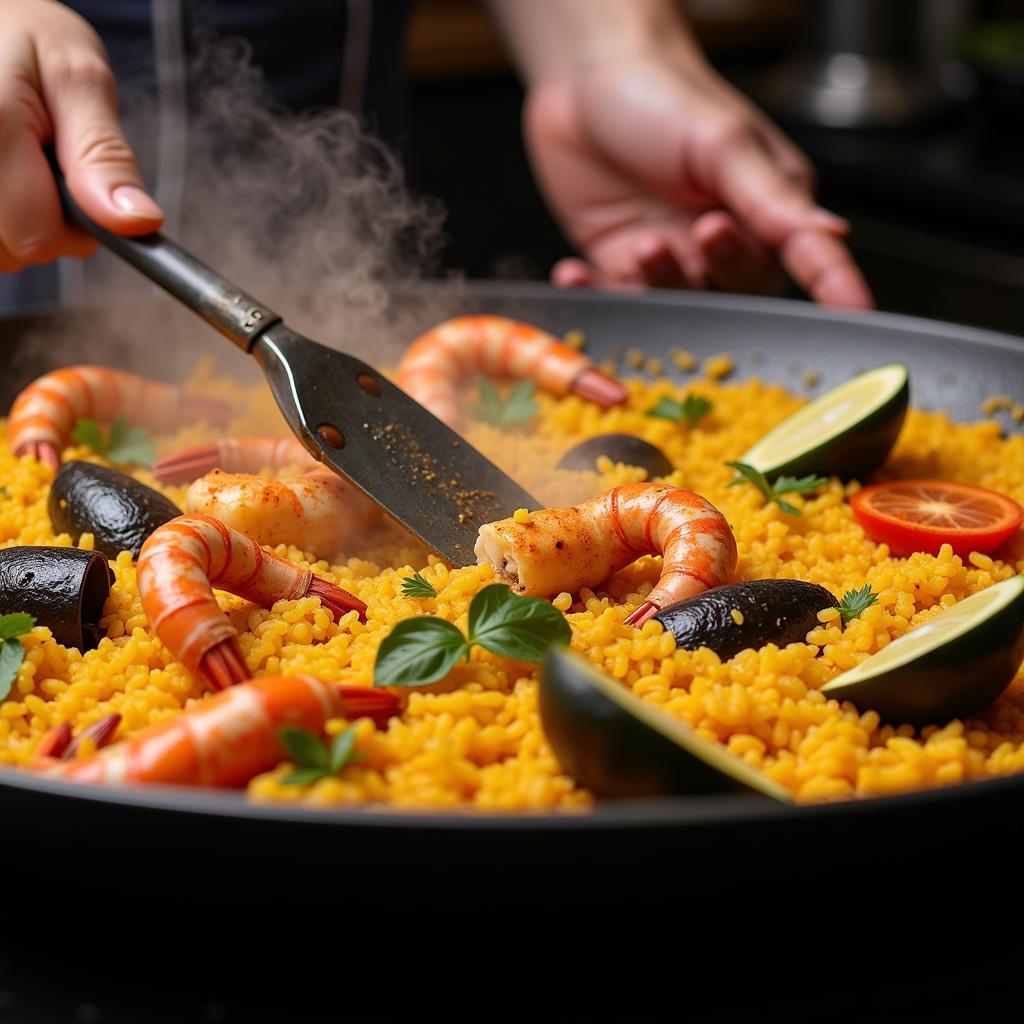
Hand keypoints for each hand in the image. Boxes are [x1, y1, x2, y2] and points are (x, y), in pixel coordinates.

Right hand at [0, 0, 161, 271]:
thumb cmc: (30, 40)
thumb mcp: (80, 80)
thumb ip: (105, 155)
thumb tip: (136, 222)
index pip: (37, 236)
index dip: (75, 229)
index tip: (83, 187)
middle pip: (15, 249)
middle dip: (48, 224)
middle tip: (50, 164)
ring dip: (22, 220)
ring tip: (26, 163)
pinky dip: (5, 217)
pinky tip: (13, 178)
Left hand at [523, 49, 872, 307]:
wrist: (583, 83)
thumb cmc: (663, 96)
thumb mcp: (723, 142)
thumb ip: (772, 197)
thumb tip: (835, 235)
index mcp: (768, 206)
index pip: (808, 256)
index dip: (832, 286)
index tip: (855, 314)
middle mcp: (725, 240)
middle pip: (740, 291)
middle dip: (722, 270)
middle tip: (704, 232)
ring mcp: (674, 258)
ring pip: (679, 303)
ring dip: (660, 282)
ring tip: (643, 243)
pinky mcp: (623, 266)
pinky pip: (618, 299)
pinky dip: (597, 294)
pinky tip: (576, 273)